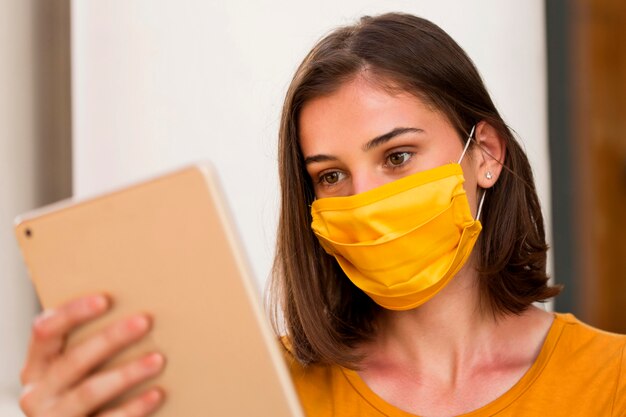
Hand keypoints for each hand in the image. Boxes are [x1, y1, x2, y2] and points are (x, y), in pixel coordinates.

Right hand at [19, 294, 165, 416]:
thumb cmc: (84, 386)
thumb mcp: (77, 365)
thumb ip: (90, 342)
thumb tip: (135, 309)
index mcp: (36, 364)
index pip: (46, 330)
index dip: (73, 313)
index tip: (105, 299)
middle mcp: (37, 391)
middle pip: (74, 360)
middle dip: (111, 339)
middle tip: (144, 321)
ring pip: (89, 391)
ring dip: (127, 374)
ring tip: (157, 359)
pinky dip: (133, 407)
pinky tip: (156, 394)